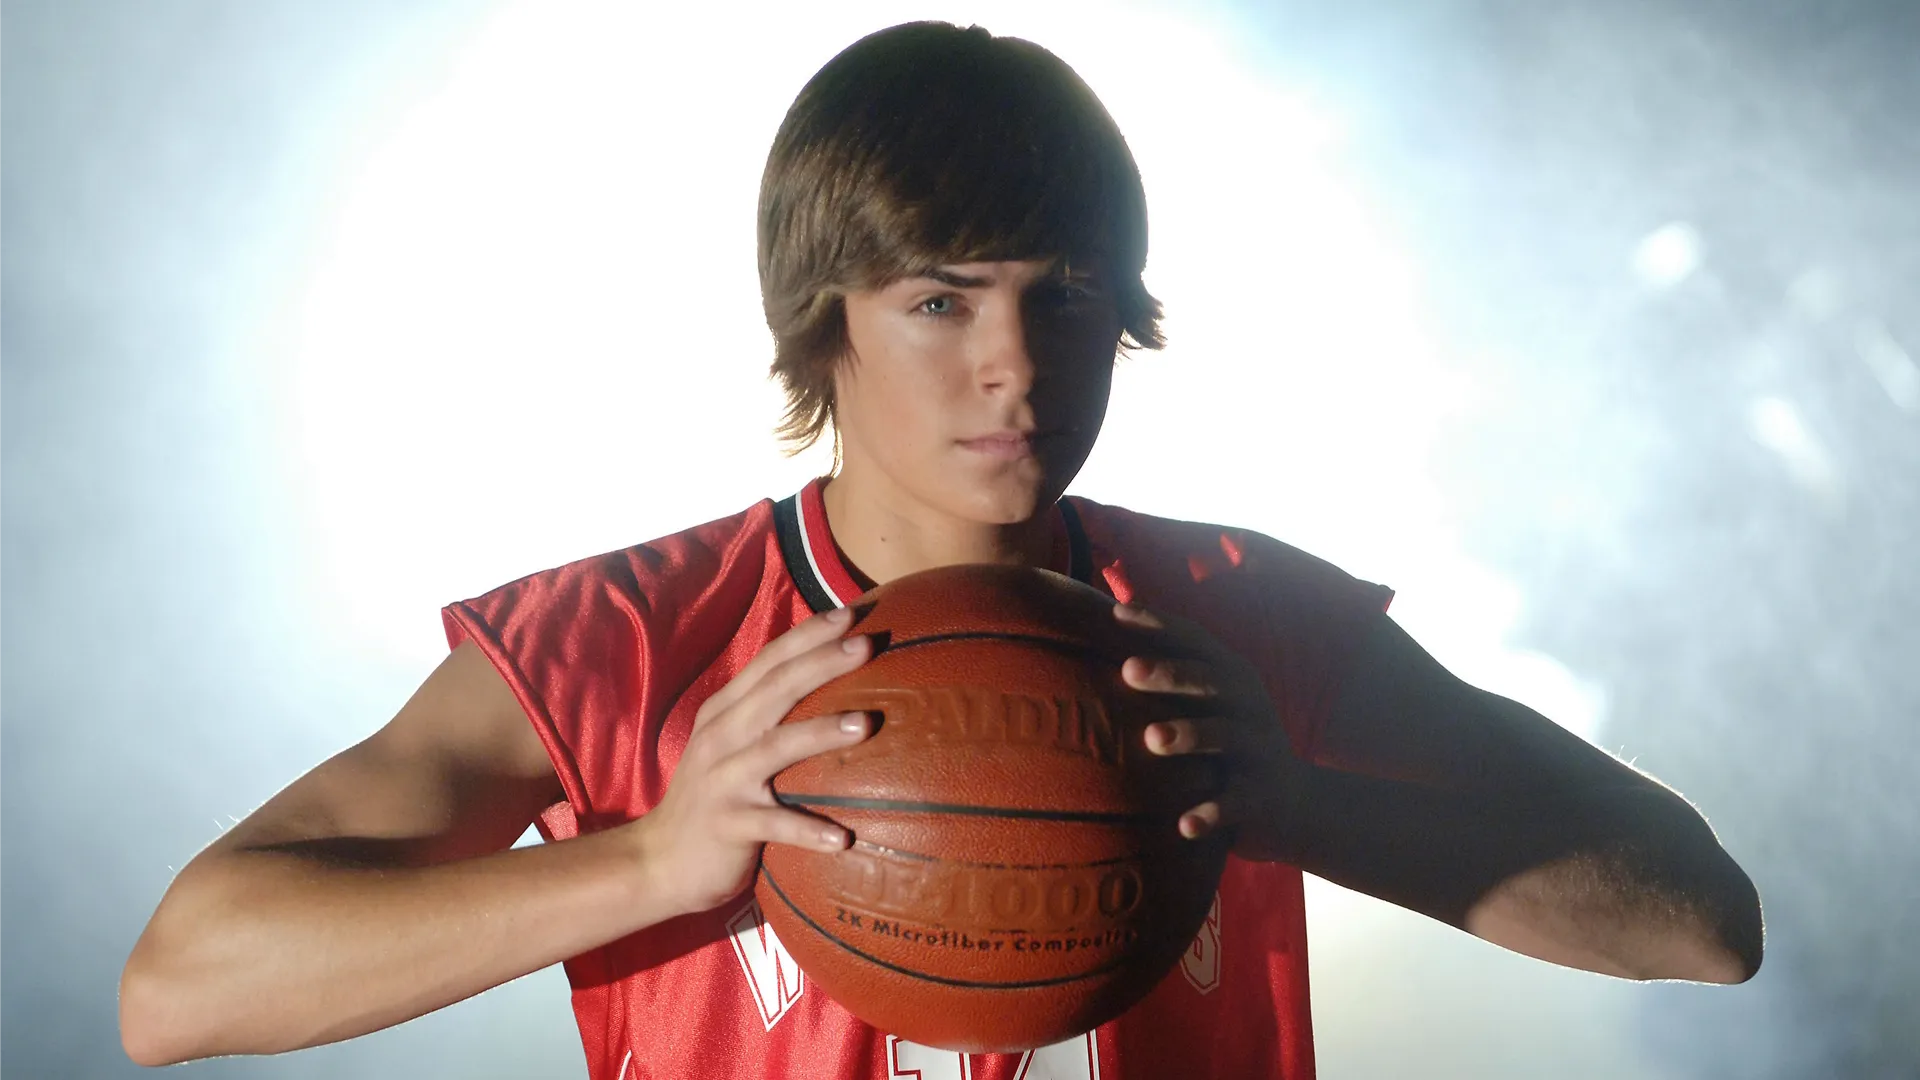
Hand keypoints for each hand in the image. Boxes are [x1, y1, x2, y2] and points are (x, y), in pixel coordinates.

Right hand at [636, 608, 873, 915]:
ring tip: (866, 723)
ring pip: (776, 748)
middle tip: (867, 644)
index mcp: (725, 711)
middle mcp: (722, 736)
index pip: (769, 662)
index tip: (852, 614)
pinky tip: (843, 838)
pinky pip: (773, 824)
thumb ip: (764, 713)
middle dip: (821, 663)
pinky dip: (807, 829)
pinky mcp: (727, 824)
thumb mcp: (730, 745)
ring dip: (821, 733)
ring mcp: (722, 780)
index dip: (808, 635)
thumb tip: (823, 682)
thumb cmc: (712, 797)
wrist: (659, 860)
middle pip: (775, 689)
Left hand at [1115, 602, 1301, 860]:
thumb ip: (1175, 673)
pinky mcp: (1263, 795)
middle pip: (1210, 682)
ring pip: (1225, 736)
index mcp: (1232, 676)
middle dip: (1170, 674)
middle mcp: (1249, 705)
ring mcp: (1259, 749)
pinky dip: (1212, 813)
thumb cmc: (1230, 742)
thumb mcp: (1213, 703)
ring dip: (1190, 734)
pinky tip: (1185, 826)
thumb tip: (1109, 631)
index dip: (1159, 624)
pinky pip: (1237, 803)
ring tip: (1153, 739)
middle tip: (1128, 670)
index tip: (1116, 612)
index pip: (1195, 641)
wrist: (1295, 802)